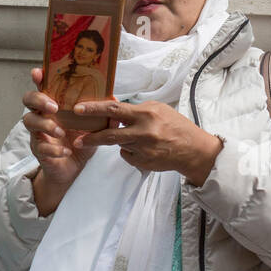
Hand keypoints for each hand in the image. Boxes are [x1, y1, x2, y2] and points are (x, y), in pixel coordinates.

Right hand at [22, 67, 98, 215]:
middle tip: (54, 107)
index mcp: (54, 106)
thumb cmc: (79, 143)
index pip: (42, 87)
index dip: (38, 79)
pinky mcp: (39, 151)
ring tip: (61, 132)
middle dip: (39, 100)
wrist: (72, 169)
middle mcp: (42, 116)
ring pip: (29, 122)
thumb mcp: (94, 127)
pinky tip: (66, 151)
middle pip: (28, 100)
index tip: (38, 73)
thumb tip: (115, 99)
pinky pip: (40, 147)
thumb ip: (103, 113)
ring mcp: (38, 133)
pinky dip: (54, 149)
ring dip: (46, 124)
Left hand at [72, 100, 223, 185]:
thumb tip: (112, 107)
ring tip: (142, 138)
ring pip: (119, 144)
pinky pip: (127, 155)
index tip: (78, 109)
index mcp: (146, 114)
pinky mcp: (143, 162)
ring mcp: (142, 149)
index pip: (114, 109)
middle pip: (109, 134)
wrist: (193, 149)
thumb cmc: (175, 126)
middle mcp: (143, 131)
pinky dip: (131, 151)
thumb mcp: (157, 110)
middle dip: (91, 137)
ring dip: (122, 141)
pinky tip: (146, 149)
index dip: (94, 109)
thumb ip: (135, 110)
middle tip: (78, 139)